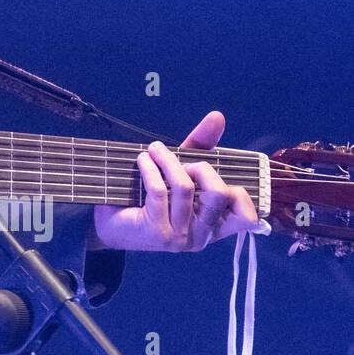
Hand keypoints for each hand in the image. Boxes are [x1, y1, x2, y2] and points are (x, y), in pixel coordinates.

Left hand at [91, 110, 260, 251]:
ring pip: (185, 188)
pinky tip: (143, 159)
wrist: (110, 224)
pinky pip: (159, 190)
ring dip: (168, 161)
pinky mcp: (156, 232)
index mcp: (215, 226)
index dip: (237, 190)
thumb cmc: (149, 198)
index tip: (209, 173)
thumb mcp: (180, 171)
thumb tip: (217, 116)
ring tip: (154, 150)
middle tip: (182, 161)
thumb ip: (201, 147)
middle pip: (219, 194)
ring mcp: (180, 237)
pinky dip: (150, 168)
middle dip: (201, 168)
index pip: (246, 216)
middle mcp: (202, 236)